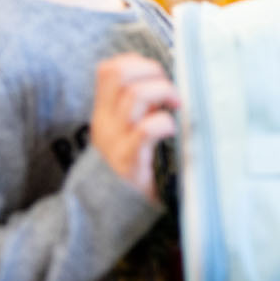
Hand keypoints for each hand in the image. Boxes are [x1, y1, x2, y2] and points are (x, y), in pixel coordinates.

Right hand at [92, 54, 179, 203]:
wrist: (108, 217)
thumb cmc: (132, 169)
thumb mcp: (128, 133)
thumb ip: (142, 110)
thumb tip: (171, 87)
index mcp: (105, 113)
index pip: (110, 69)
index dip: (138, 63)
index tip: (158, 78)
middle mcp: (106, 123)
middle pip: (119, 74)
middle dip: (152, 72)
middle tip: (169, 93)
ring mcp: (115, 142)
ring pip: (133, 96)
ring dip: (163, 93)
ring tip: (175, 108)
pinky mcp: (129, 163)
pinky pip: (145, 131)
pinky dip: (163, 124)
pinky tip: (171, 131)